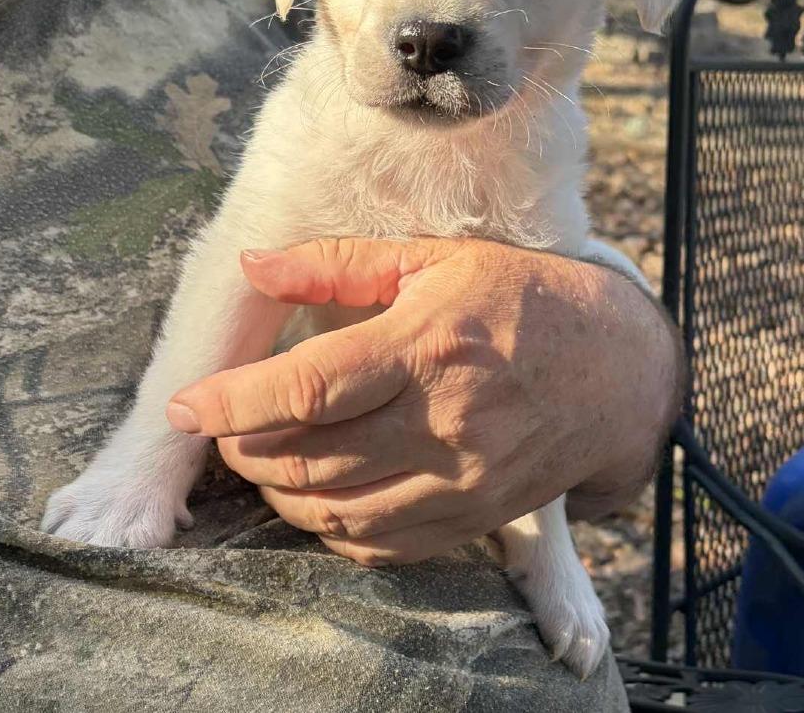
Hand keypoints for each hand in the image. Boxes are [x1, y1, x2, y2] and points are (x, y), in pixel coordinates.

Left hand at [166, 238, 681, 564]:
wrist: (615, 366)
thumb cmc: (518, 297)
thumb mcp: (431, 258)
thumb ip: (334, 264)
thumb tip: (252, 264)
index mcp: (426, 344)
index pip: (308, 386)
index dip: (232, 401)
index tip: (187, 403)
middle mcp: (444, 421)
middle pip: (310, 459)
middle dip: (244, 449)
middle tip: (223, 427)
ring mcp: (462, 480)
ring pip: (336, 511)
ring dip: (278, 491)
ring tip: (262, 456)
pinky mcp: (475, 517)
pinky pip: (380, 545)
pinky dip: (328, 527)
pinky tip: (316, 493)